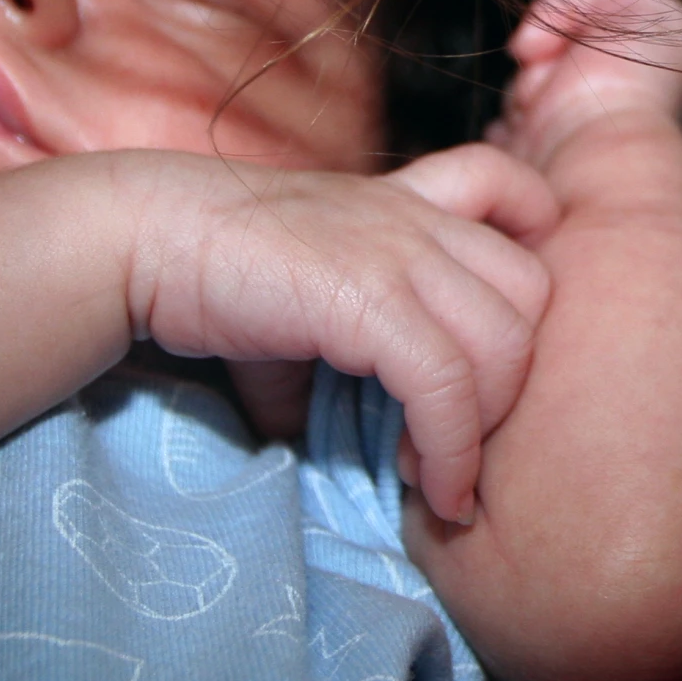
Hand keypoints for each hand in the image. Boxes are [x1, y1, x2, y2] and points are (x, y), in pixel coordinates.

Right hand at [116, 143, 556, 523]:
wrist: (146, 241)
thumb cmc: (220, 277)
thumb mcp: (312, 307)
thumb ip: (360, 360)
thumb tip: (373, 449)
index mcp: (412, 201)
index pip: (520, 195)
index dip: (535, 257)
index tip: (494, 345)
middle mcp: (419, 217)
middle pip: (535, 292)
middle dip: (519, 377)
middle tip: (461, 435)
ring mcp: (399, 249)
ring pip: (507, 341)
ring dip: (486, 427)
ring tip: (437, 472)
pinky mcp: (367, 295)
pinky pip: (446, 382)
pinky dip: (450, 449)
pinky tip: (425, 486)